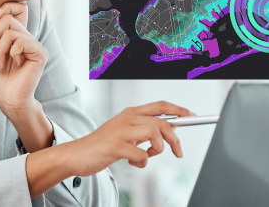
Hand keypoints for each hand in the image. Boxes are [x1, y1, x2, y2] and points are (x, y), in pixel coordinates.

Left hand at [0, 2, 46, 118]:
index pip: (18, 10)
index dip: (6, 8)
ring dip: (0, 49)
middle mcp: (29, 39)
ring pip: (12, 31)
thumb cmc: (0, 80)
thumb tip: (1, 14)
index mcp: (19, 38)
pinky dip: (11, 53)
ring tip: (1, 63)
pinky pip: (20, 41)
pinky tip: (16, 64)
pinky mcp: (40, 53)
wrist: (7, 99)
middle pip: (9, 19)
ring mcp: (36, 46)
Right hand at [60, 101, 194, 176]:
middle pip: (162, 122)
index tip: (192, 117)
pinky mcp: (116, 146)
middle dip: (175, 139)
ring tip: (147, 156)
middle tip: (178, 153)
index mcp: (129, 113)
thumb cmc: (102, 146)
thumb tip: (168, 131)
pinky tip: (132, 162)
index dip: (179, 110)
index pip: (160, 106)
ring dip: (158, 150)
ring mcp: (121, 131)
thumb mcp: (124, 133)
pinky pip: (141, 154)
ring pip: (155, 133)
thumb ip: (142, 130)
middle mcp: (126, 118)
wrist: (76, 155)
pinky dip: (142, 162)